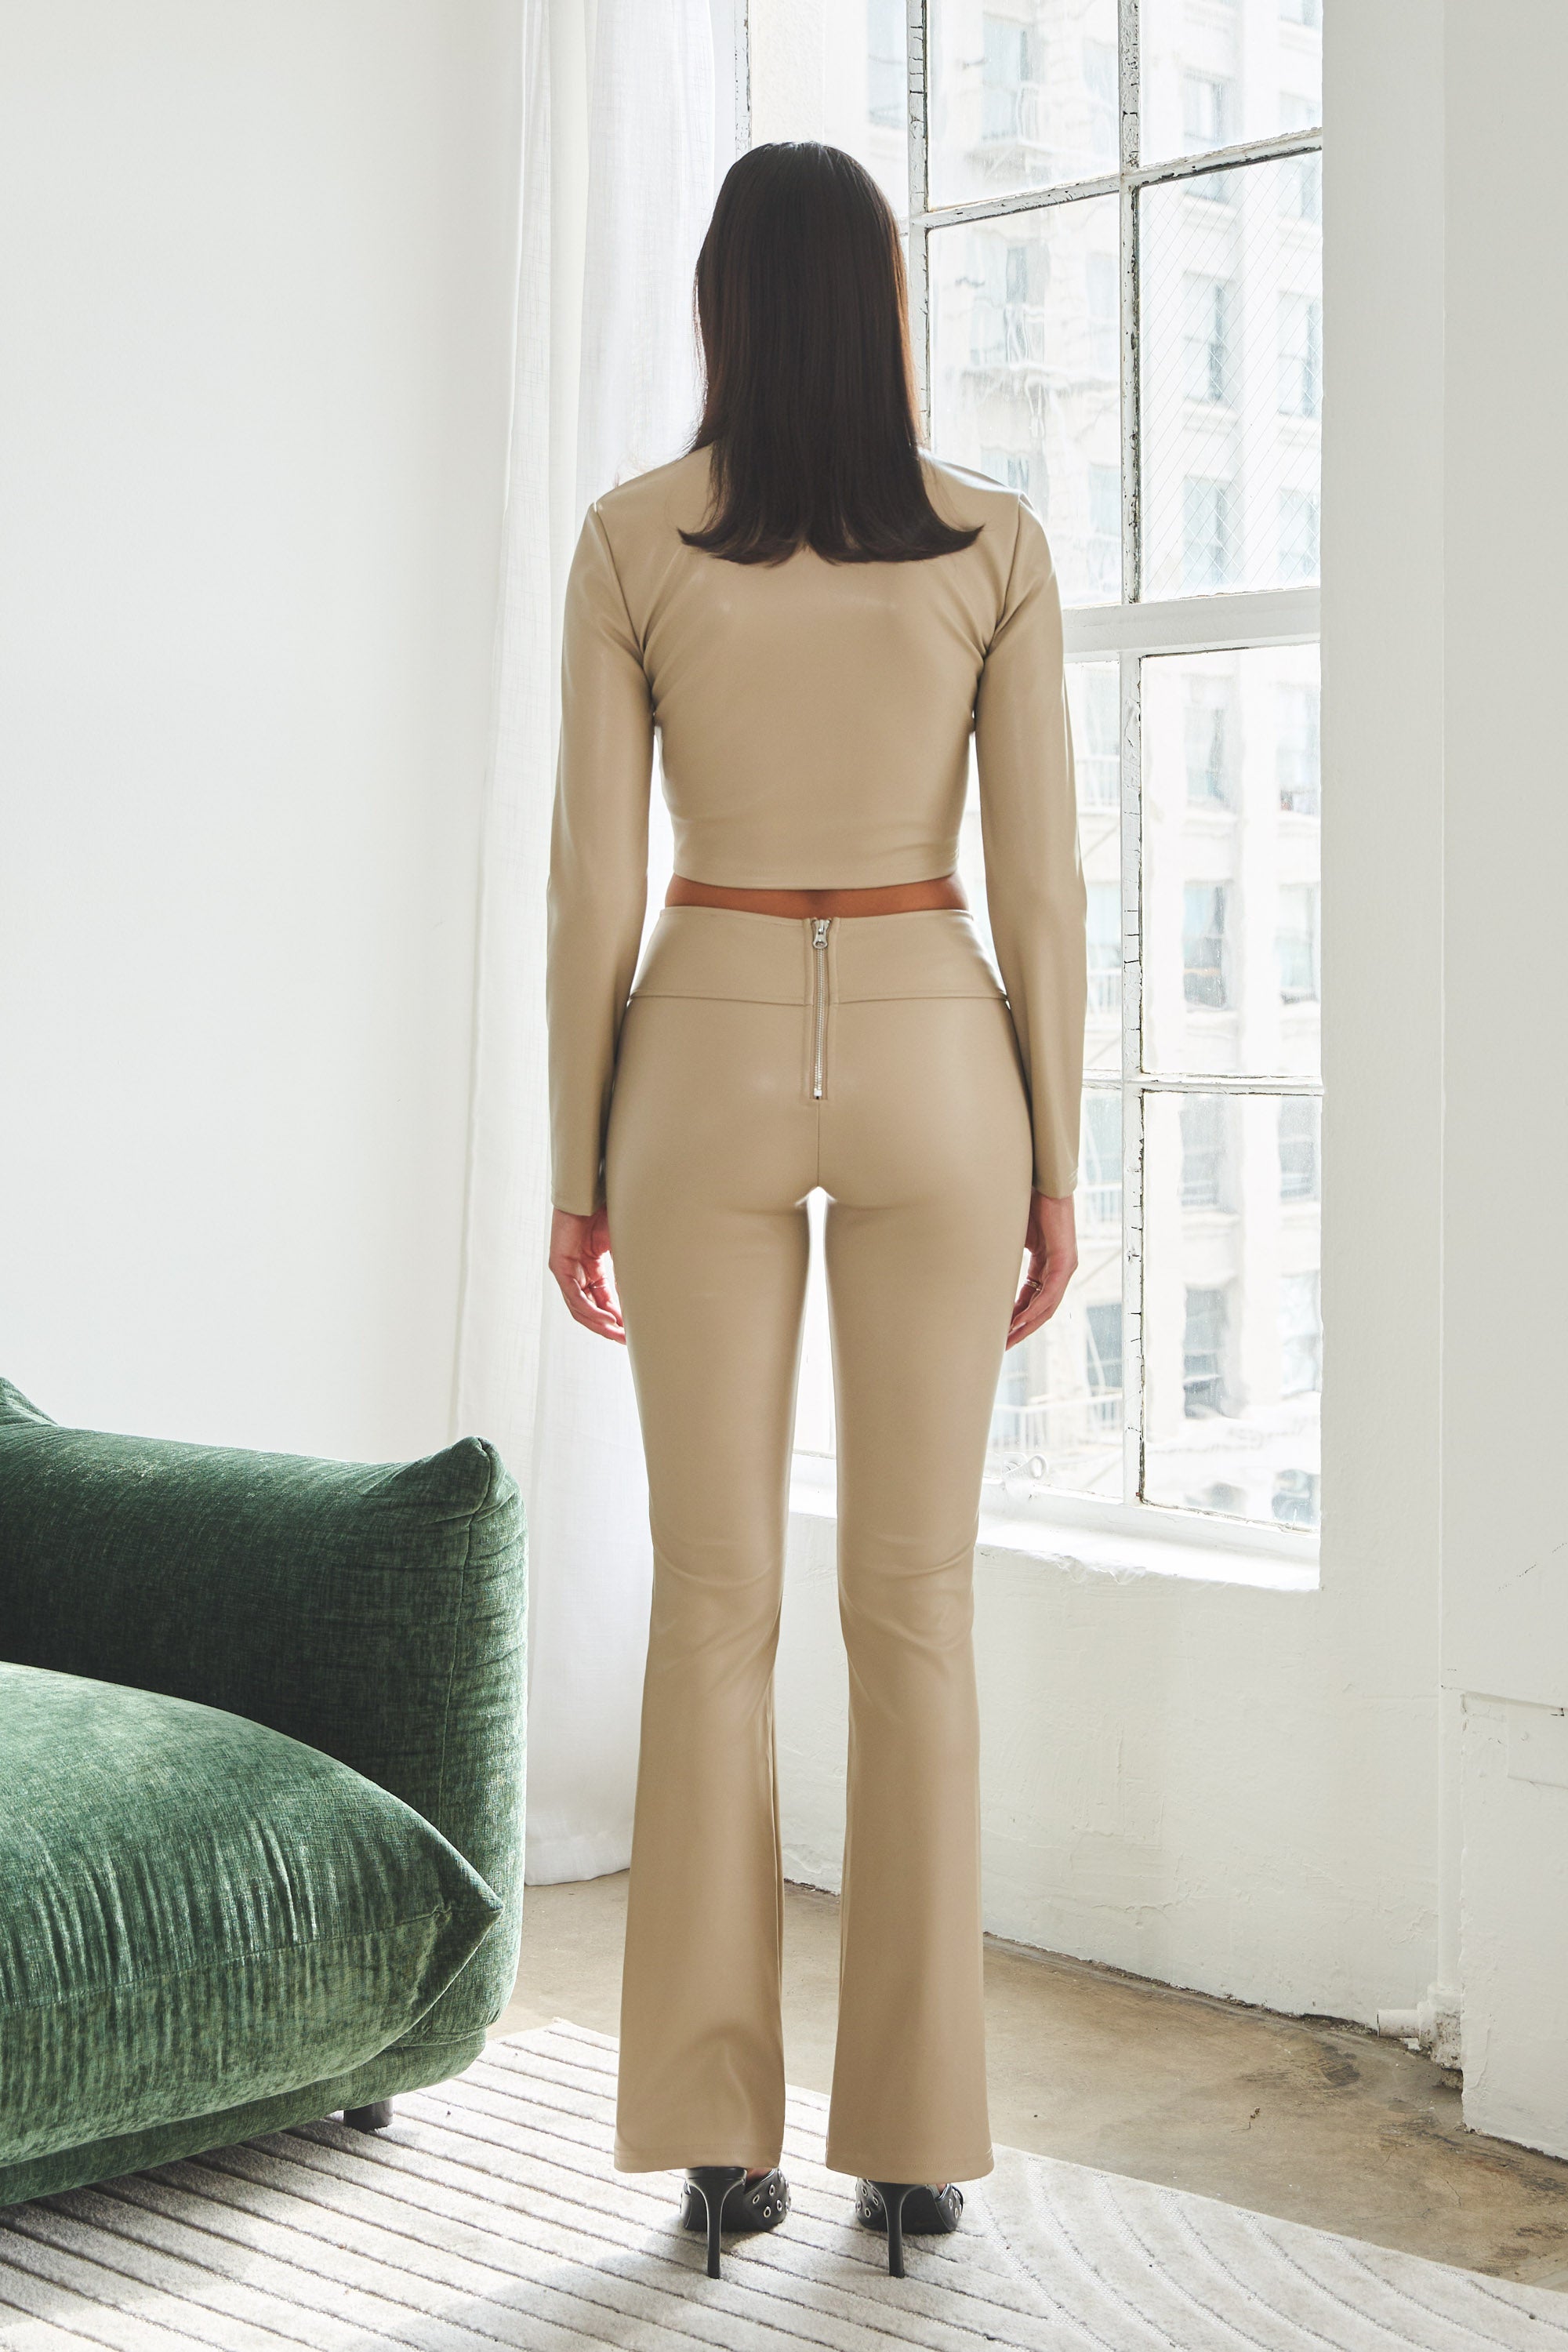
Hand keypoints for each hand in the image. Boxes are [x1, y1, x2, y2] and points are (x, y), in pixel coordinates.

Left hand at [548, 1205, 625, 1343]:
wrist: (593, 1192)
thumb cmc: (607, 1211)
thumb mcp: (622, 1248)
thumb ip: (626, 1272)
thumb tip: (641, 1296)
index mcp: (591, 1270)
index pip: (602, 1302)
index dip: (616, 1319)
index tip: (631, 1334)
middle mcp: (576, 1273)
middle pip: (589, 1310)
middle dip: (608, 1328)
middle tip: (625, 1341)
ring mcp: (566, 1270)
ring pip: (580, 1308)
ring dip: (599, 1324)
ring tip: (618, 1334)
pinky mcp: (560, 1266)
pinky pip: (574, 1296)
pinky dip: (590, 1310)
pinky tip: (606, 1319)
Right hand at [1006, 1188, 1076, 1349]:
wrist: (1043, 1182)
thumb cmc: (1028, 1202)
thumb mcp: (1012, 1237)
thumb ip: (1004, 1256)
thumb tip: (982, 1268)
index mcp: (1045, 1266)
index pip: (1030, 1299)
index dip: (1015, 1318)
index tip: (1000, 1332)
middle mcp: (1058, 1270)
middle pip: (1040, 1309)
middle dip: (1021, 1329)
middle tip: (1003, 1346)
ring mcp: (1064, 1266)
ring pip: (1047, 1305)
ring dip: (1027, 1324)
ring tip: (1009, 1340)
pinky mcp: (1066, 1260)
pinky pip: (1050, 1292)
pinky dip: (1035, 1308)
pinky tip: (1021, 1321)